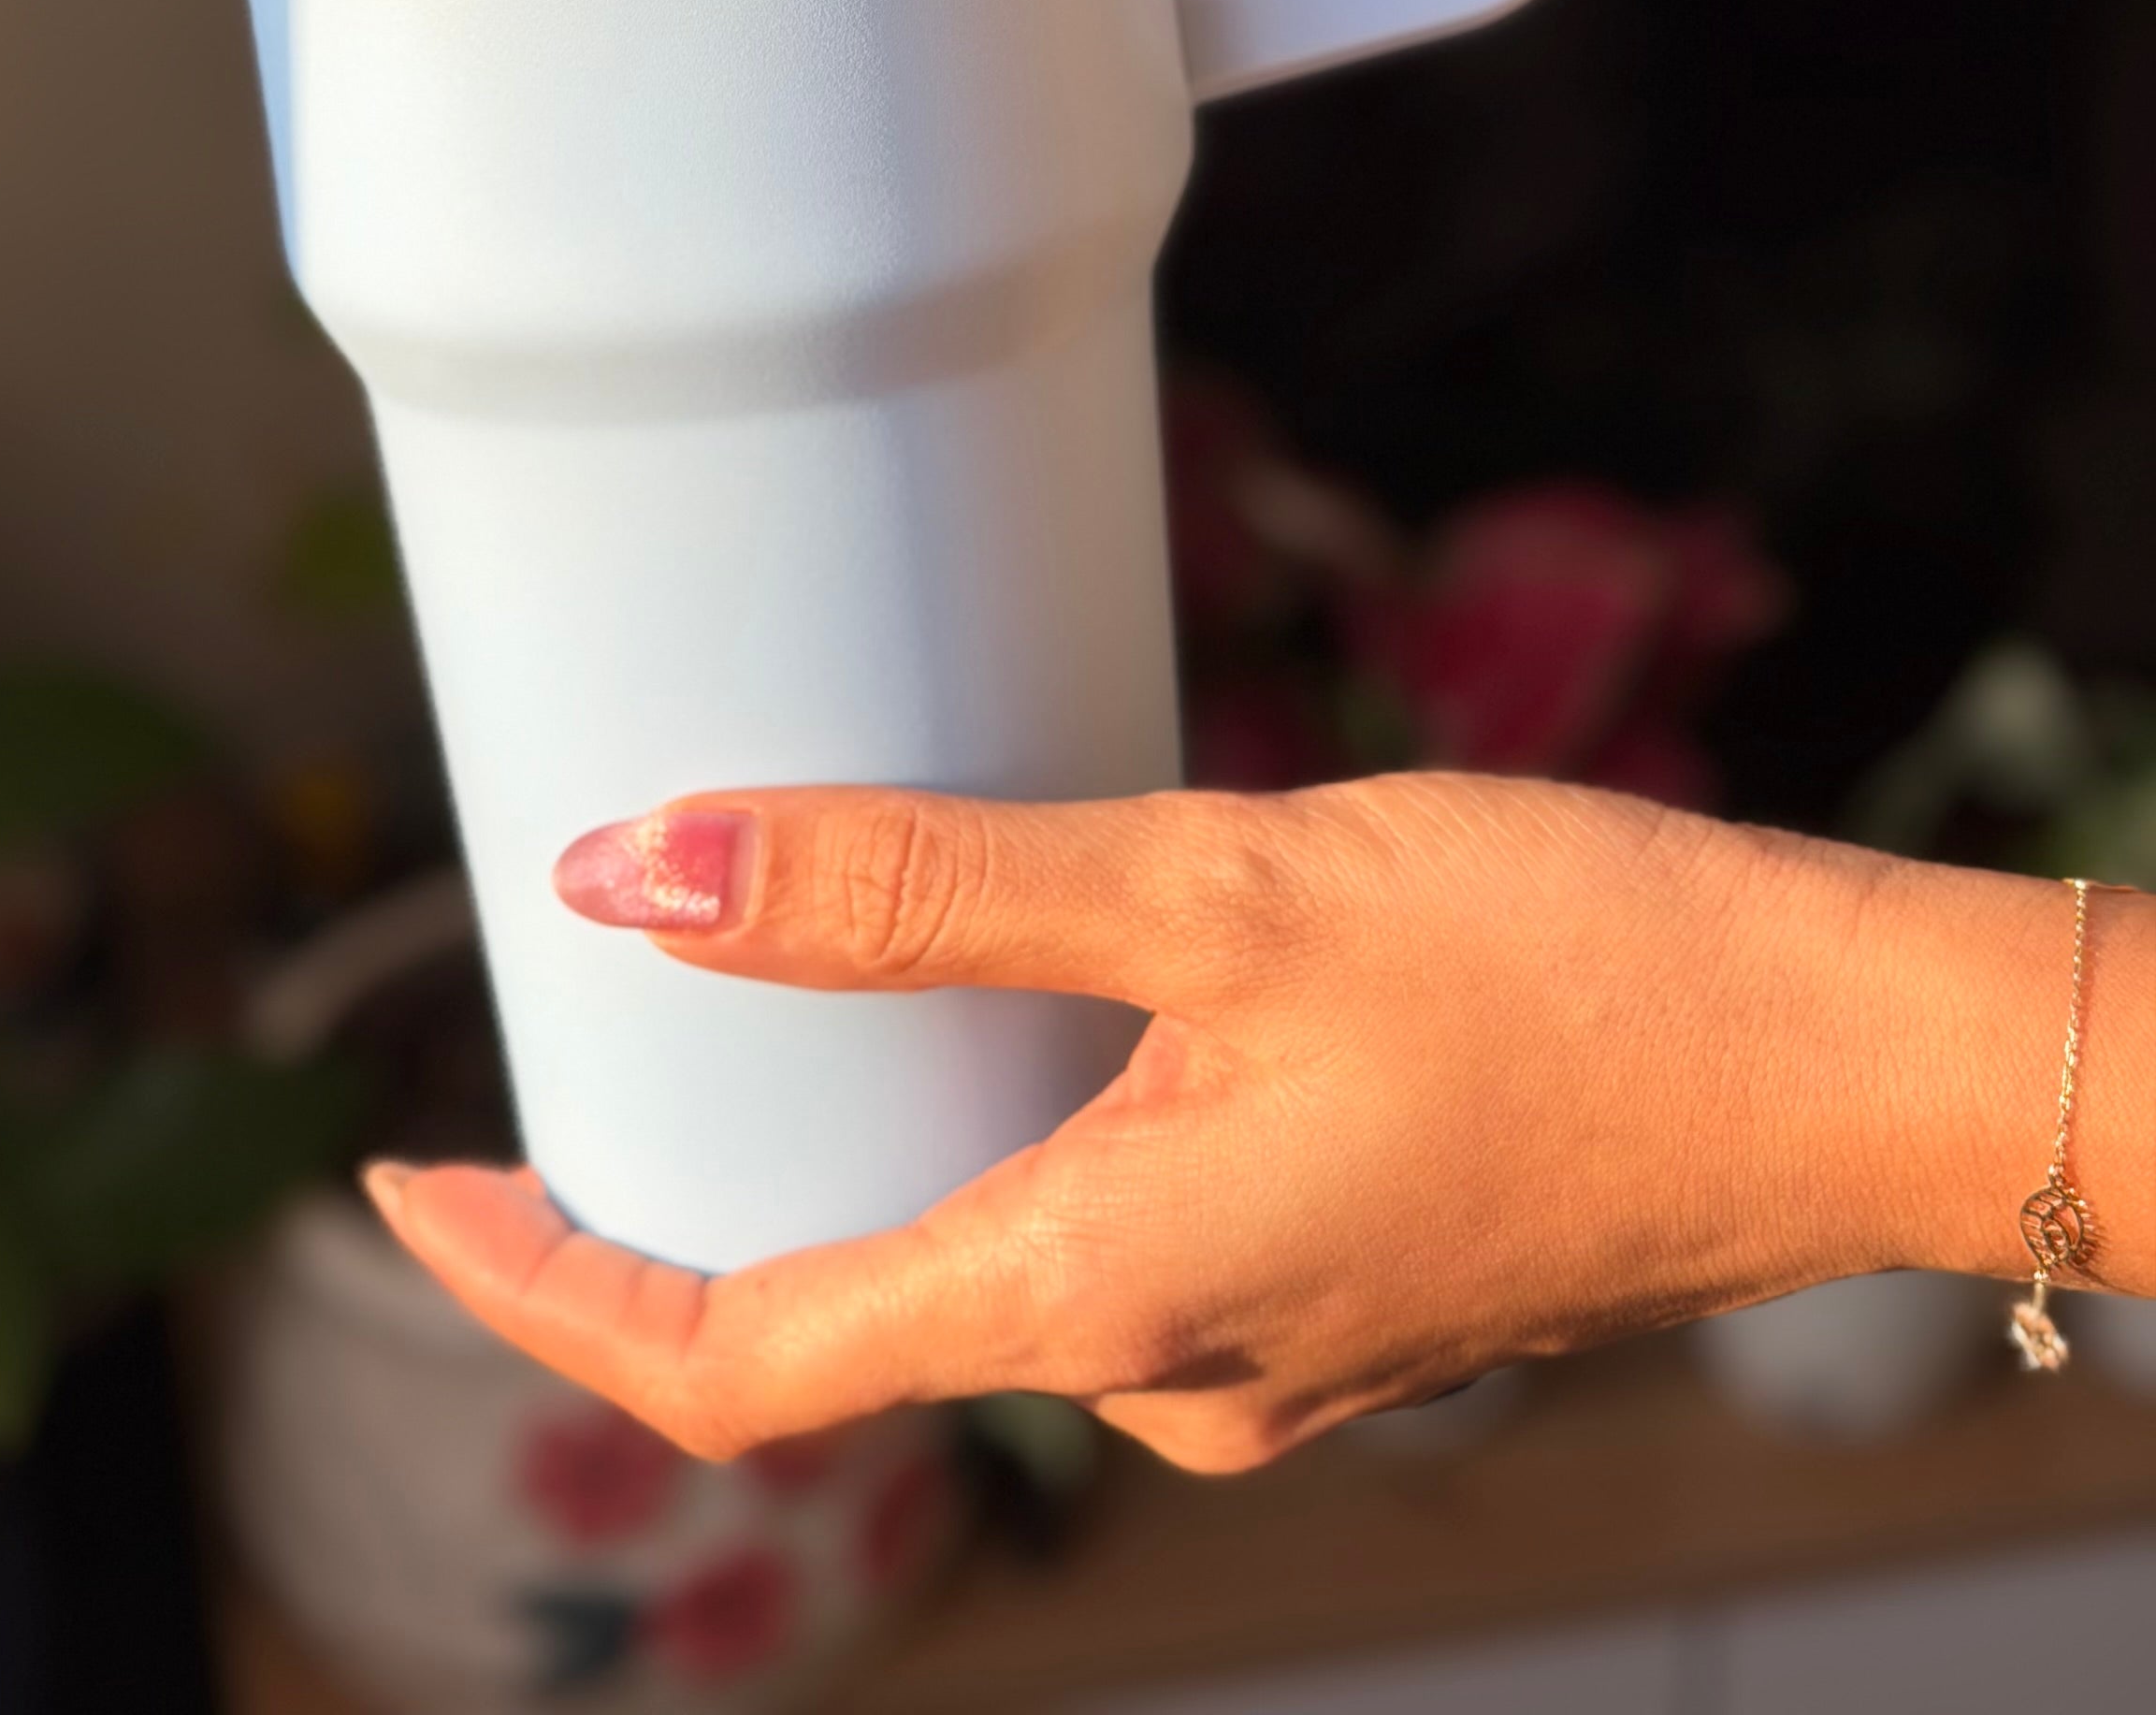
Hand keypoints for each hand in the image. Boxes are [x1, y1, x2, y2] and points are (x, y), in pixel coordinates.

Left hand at [364, 773, 2147, 1469]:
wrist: (1844, 1057)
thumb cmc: (1563, 960)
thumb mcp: (1207, 881)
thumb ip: (913, 886)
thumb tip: (639, 870)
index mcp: (1099, 1301)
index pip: (726, 1363)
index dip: (538, 1286)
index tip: (407, 1176)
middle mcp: (1161, 1380)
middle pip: (837, 1322)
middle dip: (675, 1208)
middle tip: (565, 1042)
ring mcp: (1256, 1360)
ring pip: (977, 1273)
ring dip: (855, 1155)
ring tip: (771, 982)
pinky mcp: (1331, 1299)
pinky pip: (1096, 1250)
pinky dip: (998, 1145)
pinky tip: (1016, 1007)